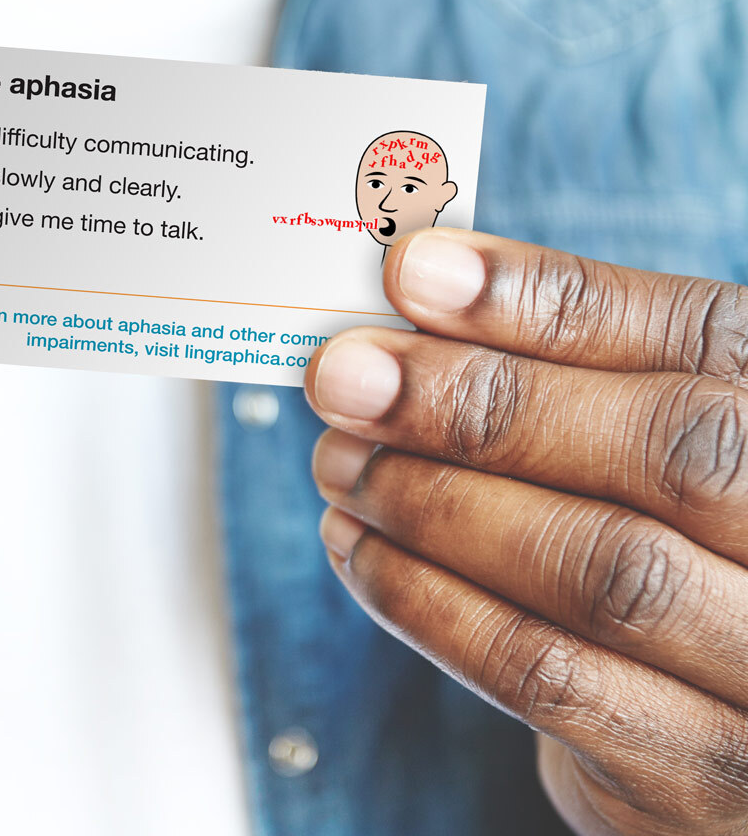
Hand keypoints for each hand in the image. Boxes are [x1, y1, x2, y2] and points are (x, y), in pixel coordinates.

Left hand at [305, 228, 747, 835]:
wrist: (724, 691)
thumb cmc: (674, 533)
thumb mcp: (654, 431)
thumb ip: (574, 372)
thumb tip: (420, 298)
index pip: (694, 337)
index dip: (543, 297)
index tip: (414, 271)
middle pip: (668, 448)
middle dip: (478, 402)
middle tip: (342, 377)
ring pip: (604, 569)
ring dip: (436, 504)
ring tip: (339, 462)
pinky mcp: (699, 777)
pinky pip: (550, 679)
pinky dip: (429, 603)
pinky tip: (359, 550)